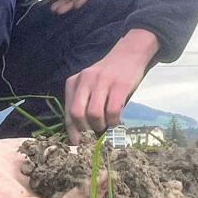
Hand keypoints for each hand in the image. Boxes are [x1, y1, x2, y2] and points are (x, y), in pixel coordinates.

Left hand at [64, 29, 158, 144]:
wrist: (129, 54)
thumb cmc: (108, 74)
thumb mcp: (89, 83)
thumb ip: (83, 102)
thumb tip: (81, 132)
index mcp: (74, 82)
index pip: (68, 111)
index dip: (72, 131)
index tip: (76, 143)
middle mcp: (85, 80)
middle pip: (77, 114)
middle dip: (85, 129)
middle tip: (94, 133)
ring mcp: (102, 82)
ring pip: (94, 114)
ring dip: (100, 125)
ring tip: (106, 124)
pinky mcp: (119, 85)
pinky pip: (112, 111)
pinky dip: (113, 121)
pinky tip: (116, 119)